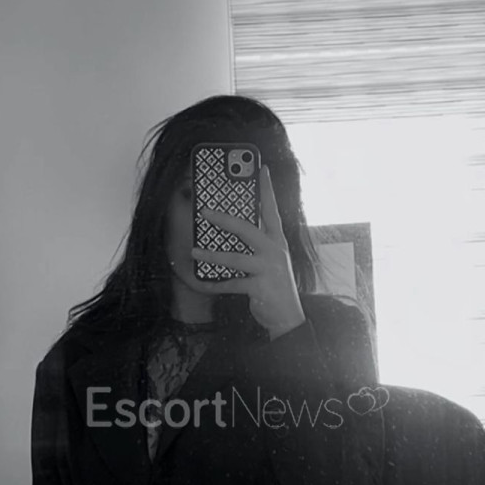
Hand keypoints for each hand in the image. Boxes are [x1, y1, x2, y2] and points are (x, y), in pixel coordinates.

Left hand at [191, 164, 305, 339]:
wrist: (289, 316)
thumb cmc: (275, 285)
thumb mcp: (271, 260)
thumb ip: (257, 244)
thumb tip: (230, 230)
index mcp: (277, 241)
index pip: (271, 210)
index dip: (266, 189)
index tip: (261, 168)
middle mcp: (275, 251)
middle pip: (248, 229)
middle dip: (225, 219)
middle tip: (205, 211)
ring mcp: (268, 269)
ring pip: (236, 257)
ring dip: (212, 254)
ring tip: (195, 250)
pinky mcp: (260, 288)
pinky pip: (231, 284)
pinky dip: (214, 284)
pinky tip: (201, 282)